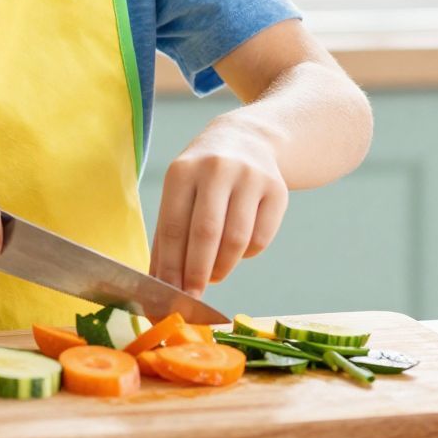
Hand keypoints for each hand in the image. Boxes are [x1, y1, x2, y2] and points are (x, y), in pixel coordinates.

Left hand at [151, 118, 288, 292]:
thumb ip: (168, 235)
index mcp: (183, 171)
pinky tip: (237, 251)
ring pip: (236, 240)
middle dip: (197, 273)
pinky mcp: (278, 190)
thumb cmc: (203, 177)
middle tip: (193, 296)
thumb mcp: (180, 191)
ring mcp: (250, 178)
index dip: (170, 267)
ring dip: (222, 268)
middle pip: (206, 234)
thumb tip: (159, 282)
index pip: (172, 227)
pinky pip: (261, 239)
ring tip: (214, 275)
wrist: (248, 140)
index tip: (168, 295)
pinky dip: (246, 255)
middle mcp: (217, 169)